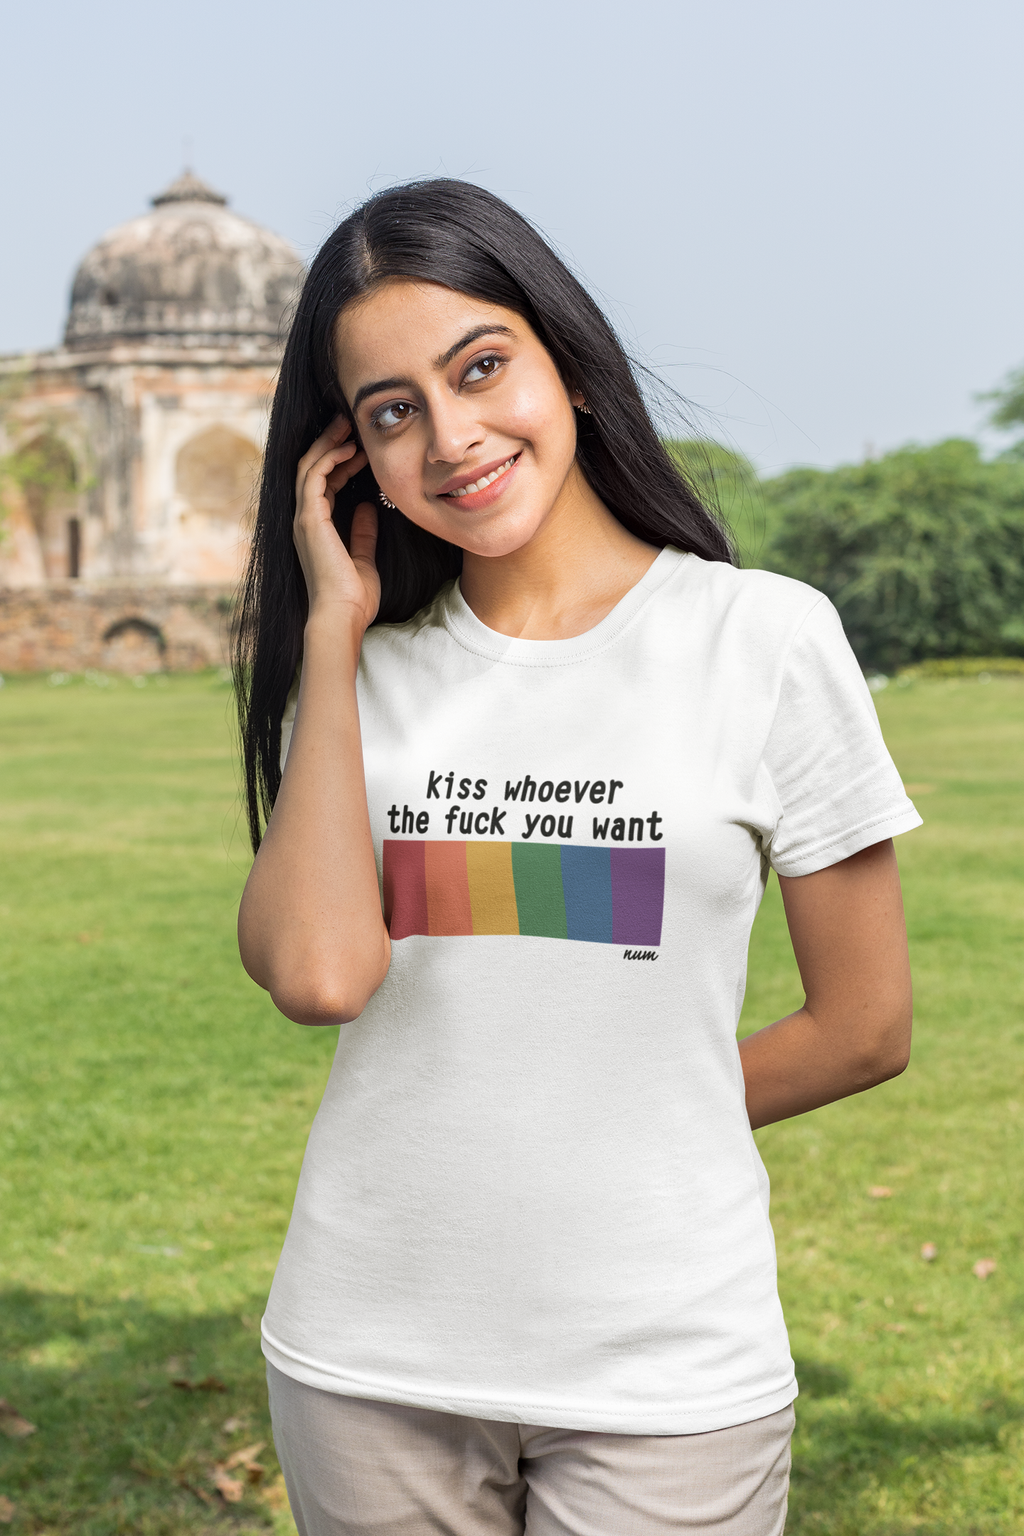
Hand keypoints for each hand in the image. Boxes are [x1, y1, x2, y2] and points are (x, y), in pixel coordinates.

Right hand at [293, 415, 378, 630]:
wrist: (342, 616)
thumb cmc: (353, 598)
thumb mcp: (364, 559)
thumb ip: (362, 534)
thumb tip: (368, 508)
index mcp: (315, 530)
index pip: (323, 485)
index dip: (340, 464)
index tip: (361, 451)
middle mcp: (304, 521)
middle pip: (311, 470)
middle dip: (329, 445)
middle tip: (348, 425)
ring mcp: (303, 519)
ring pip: (309, 467)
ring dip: (328, 444)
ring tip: (347, 426)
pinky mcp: (308, 519)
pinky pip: (314, 477)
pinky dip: (329, 459)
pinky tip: (348, 449)